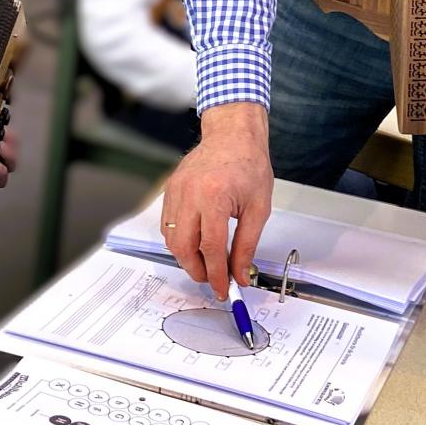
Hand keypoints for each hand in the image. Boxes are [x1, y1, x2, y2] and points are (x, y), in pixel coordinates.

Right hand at [160, 102, 273, 300]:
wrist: (232, 135)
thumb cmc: (248, 165)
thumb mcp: (258, 208)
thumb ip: (246, 245)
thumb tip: (240, 274)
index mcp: (214, 197)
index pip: (211, 248)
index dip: (216, 274)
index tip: (222, 289)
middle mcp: (189, 194)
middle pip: (184, 248)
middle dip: (198, 270)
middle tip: (213, 279)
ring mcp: (176, 191)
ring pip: (171, 239)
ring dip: (186, 258)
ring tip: (206, 263)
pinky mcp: (169, 190)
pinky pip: (167, 224)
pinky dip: (178, 241)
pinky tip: (195, 244)